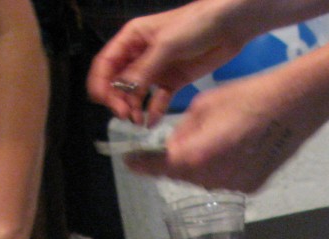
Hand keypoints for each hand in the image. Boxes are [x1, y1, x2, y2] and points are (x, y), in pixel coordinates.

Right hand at [88, 0, 252, 124]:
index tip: (103, 102)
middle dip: (117, 99)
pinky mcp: (173, 82)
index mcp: (131, 39)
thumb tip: (124, 90)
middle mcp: (139, 55)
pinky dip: (153, 111)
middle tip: (124, 115)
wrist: (227, 27)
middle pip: (118, 81)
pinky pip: (158, 100)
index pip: (106, 62)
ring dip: (133, 107)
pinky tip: (151, 122)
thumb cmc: (193, 25)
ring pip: (136, 93)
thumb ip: (144, 68)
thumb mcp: (166, 45)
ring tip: (137, 121)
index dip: (101, 82)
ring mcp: (156, 70)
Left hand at [123, 72, 307, 192]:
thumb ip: (183, 131)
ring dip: (200, 165)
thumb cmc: (247, 97)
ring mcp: (234, 186)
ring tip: (215, 138)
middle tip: (179, 141)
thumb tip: (174, 145)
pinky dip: (223, 168)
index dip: (142, 165)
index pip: (160, 167)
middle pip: (183, 175)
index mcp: (196, 155)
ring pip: (205, 179)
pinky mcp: (251, 187)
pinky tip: (235, 148)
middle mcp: (213, 178)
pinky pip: (227, 180)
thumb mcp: (204, 105)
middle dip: (176, 161)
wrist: (293, 106)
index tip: (130, 163)